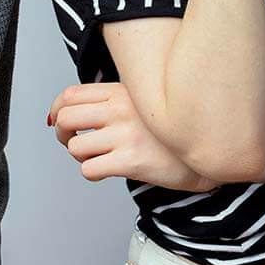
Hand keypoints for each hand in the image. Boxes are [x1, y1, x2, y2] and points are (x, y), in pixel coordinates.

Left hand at [49, 82, 219, 192]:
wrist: (207, 149)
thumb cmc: (170, 127)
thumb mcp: (143, 100)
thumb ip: (112, 99)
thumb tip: (71, 109)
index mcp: (121, 90)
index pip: (70, 95)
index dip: (57, 110)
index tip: (58, 121)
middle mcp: (120, 109)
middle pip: (66, 119)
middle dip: (63, 135)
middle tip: (73, 142)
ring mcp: (125, 135)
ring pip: (75, 148)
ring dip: (80, 156)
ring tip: (96, 157)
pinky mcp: (131, 161)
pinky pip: (89, 170)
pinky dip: (92, 173)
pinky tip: (107, 170)